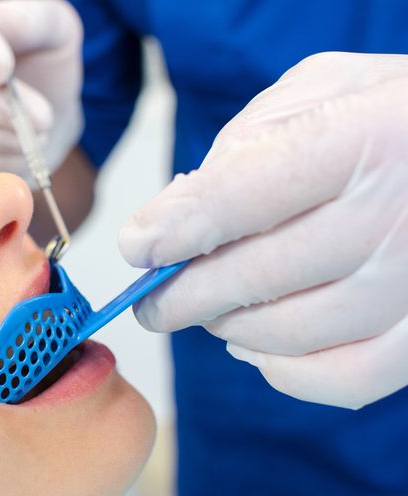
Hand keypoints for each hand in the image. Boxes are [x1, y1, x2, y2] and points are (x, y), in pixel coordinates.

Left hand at [118, 52, 407, 409]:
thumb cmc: (385, 114)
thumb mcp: (316, 93)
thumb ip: (243, 148)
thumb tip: (173, 222)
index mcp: (366, 135)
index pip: (245, 195)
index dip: (177, 229)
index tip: (138, 248)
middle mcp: (401, 213)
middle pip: (259, 275)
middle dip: (182, 295)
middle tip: (151, 301)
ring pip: (292, 332)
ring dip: (227, 328)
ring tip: (204, 312)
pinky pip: (347, 378)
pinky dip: (285, 372)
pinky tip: (252, 346)